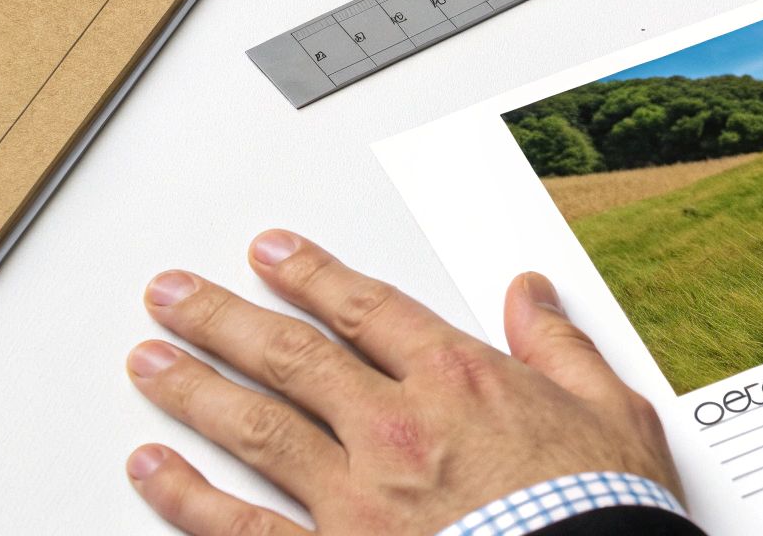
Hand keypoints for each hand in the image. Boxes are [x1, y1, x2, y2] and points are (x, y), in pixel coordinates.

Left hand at [123, 231, 678, 534]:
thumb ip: (560, 348)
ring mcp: (357, 497)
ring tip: (150, 358)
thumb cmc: (602, 510)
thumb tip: (532, 295)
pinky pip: (242, 527)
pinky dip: (188, 498)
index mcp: (460, 381)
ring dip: (194, 388)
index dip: (312, 274)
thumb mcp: (612, 412)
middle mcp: (396, 428)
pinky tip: (152, 470)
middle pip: (293, 355)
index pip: (368, 308)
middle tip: (175, 294)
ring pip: (256, 427)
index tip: (271, 253)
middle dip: (225, 318)